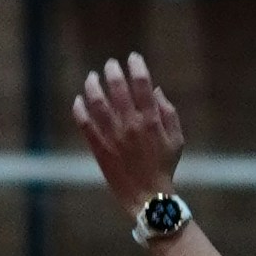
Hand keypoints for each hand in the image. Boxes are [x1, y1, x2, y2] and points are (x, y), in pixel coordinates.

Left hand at [72, 50, 184, 203]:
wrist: (147, 196)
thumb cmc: (164, 166)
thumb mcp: (176, 139)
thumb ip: (168, 112)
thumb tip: (155, 89)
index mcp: (150, 120)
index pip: (142, 85)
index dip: (137, 67)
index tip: (133, 58)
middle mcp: (130, 124)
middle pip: (117, 89)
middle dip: (113, 72)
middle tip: (110, 65)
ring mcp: (112, 135)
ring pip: (97, 103)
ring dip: (93, 86)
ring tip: (92, 77)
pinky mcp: (98, 147)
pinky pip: (85, 123)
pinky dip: (79, 109)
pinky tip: (78, 100)